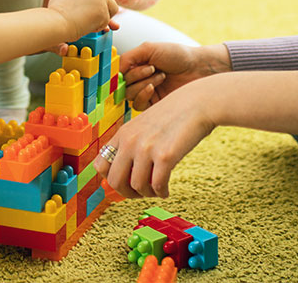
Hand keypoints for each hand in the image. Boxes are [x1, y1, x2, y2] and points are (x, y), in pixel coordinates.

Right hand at [47, 0, 118, 39]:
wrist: (57, 22)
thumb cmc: (56, 11)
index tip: (102, 3)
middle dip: (107, 7)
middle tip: (97, 16)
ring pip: (113, 8)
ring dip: (105, 17)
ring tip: (90, 22)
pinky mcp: (103, 11)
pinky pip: (108, 21)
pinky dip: (100, 26)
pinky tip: (87, 26)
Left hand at [93, 81, 214, 197]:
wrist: (197, 103)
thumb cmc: (173, 115)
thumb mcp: (143, 125)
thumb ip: (132, 143)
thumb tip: (125, 172)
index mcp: (123, 133)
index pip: (100, 165)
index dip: (110, 178)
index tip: (124, 182)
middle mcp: (130, 141)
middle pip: (114, 180)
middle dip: (126, 192)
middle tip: (140, 192)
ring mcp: (146, 148)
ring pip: (136, 187)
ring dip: (147, 193)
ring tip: (156, 189)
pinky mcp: (165, 156)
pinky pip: (157, 186)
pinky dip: (161, 193)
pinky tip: (166, 190)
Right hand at [122, 43, 229, 110]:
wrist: (198, 68)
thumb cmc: (177, 55)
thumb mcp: (149, 49)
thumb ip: (128, 58)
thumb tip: (114, 71)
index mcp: (136, 66)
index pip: (117, 73)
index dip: (119, 73)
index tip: (126, 69)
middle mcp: (139, 80)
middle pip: (122, 84)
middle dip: (136, 76)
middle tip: (153, 68)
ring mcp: (146, 93)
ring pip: (129, 95)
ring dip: (143, 84)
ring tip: (160, 76)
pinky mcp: (154, 105)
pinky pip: (138, 105)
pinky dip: (143, 95)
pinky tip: (154, 88)